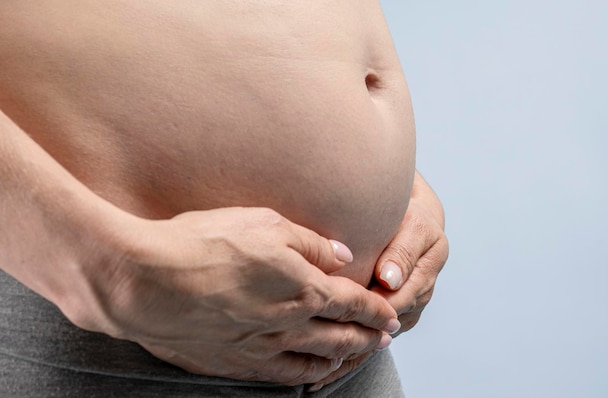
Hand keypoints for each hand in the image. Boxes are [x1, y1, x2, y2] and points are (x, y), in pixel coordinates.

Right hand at [66, 207, 399, 385]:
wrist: (146, 283)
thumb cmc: (203, 244)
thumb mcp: (263, 224)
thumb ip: (310, 242)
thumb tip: (342, 253)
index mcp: (303, 287)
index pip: (354, 302)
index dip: (377, 309)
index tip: (392, 313)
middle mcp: (290, 324)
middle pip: (343, 335)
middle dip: (370, 336)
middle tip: (386, 336)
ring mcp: (263, 347)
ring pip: (319, 359)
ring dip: (346, 356)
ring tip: (358, 353)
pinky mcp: (236, 362)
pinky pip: (284, 375)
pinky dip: (307, 374)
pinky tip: (312, 371)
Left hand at [307, 171, 447, 389]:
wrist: (408, 215)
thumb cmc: (408, 214)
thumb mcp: (412, 224)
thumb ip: (402, 251)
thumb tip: (390, 281)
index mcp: (426, 271)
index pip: (398, 300)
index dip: (370, 312)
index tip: (339, 321)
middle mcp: (417, 293)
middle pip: (385, 325)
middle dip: (354, 341)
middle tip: (321, 353)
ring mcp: (403, 305)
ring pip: (376, 337)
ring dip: (349, 353)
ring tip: (317, 371)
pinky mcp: (389, 311)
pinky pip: (370, 338)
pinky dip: (349, 355)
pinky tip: (322, 375)